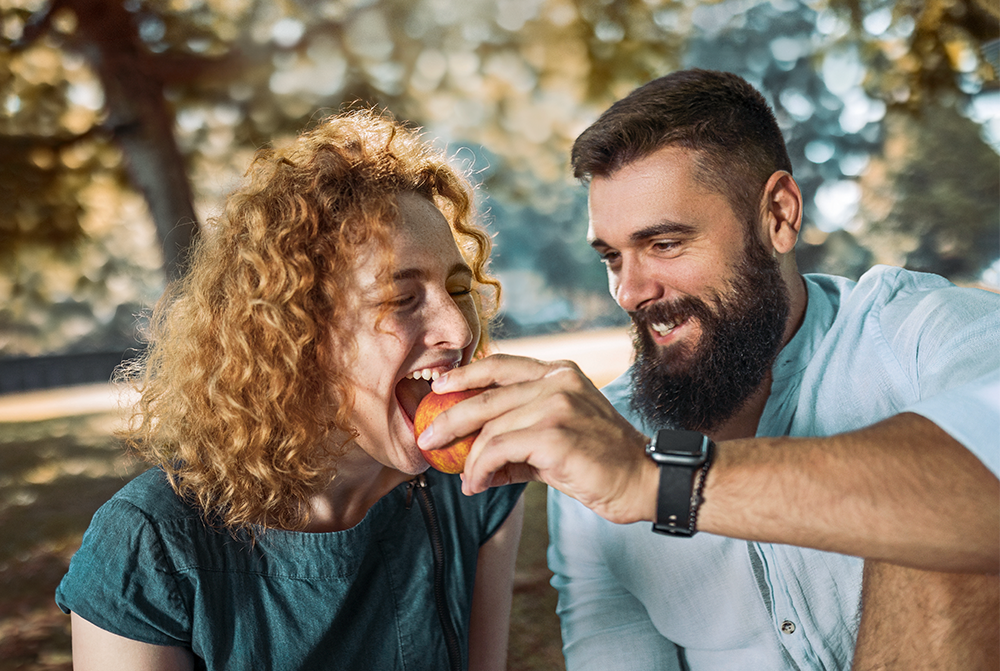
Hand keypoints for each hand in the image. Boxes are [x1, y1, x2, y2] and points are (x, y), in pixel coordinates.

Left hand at [418, 354, 658, 524]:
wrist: (643, 481)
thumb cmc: (600, 461)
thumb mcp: (558, 435)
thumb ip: (518, 435)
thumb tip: (472, 456)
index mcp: (559, 372)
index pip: (501, 364)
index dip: (465, 374)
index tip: (439, 387)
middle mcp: (557, 381)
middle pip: (486, 395)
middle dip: (449, 418)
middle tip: (427, 439)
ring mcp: (557, 405)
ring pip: (490, 427)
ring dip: (469, 458)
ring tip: (466, 479)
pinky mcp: (555, 435)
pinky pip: (498, 450)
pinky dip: (481, 470)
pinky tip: (478, 484)